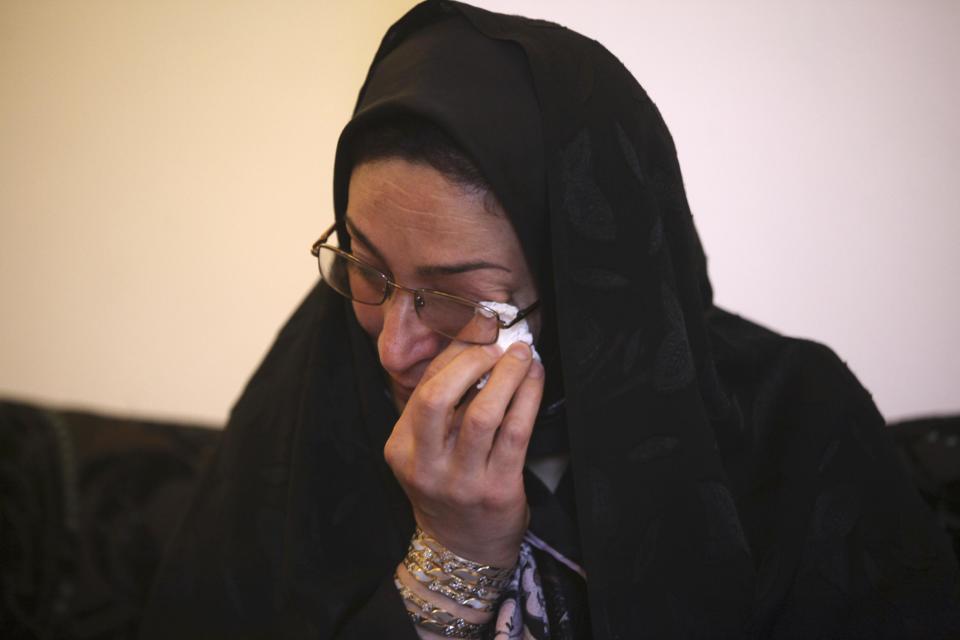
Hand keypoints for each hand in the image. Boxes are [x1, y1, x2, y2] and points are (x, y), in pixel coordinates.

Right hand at [384, 340, 544, 567]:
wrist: (462, 549)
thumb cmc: (448, 489)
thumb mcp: (425, 452)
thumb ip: (439, 408)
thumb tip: (475, 347)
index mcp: (400, 449)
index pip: (424, 387)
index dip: (454, 354)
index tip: (479, 332)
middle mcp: (425, 466)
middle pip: (439, 397)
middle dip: (472, 361)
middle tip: (498, 344)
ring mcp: (460, 481)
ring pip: (483, 413)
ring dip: (507, 375)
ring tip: (522, 355)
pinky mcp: (496, 490)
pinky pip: (516, 433)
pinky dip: (528, 397)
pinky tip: (535, 378)